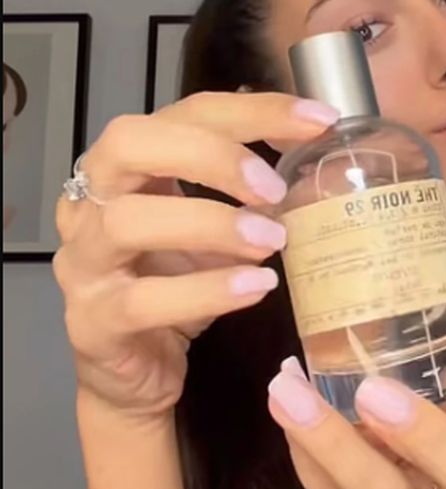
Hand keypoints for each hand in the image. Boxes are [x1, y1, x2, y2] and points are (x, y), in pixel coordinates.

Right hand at [52, 91, 338, 423]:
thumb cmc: (173, 292)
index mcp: (121, 170)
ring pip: (129, 221)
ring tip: (272, 239)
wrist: (133, 378)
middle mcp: (88, 205)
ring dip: (211, 224)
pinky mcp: (92, 324)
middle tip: (274, 188)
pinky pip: (143, 301)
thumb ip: (246, 198)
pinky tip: (255, 287)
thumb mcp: (212, 236)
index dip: (251, 110)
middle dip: (211, 155)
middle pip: (130, 144)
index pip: (182, 114)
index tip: (318, 120)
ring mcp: (83, 265)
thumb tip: (316, 165)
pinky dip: (206, 290)